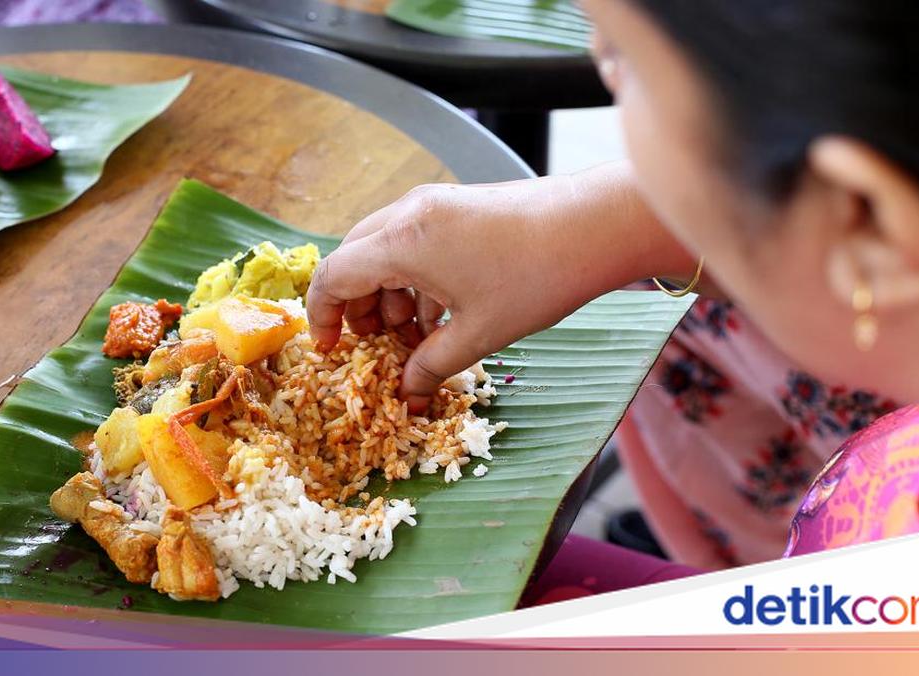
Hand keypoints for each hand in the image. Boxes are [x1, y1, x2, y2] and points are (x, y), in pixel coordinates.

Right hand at [307, 166, 690, 411]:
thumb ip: (431, 365)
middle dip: (356, 306)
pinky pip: (414, 242)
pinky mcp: (456, 206)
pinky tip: (439, 313)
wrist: (595, 226)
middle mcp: (408, 214)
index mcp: (401, 242)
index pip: (333, 275)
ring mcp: (434, 204)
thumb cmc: (537, 277)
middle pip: (354, 259)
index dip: (323, 316)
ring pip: (384, 250)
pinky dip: (413, 278)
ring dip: (387, 294)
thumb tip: (407, 393)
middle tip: (375, 345)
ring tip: (413, 336)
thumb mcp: (478, 334)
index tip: (331, 349)